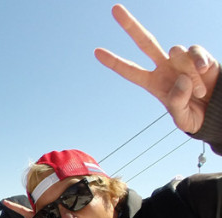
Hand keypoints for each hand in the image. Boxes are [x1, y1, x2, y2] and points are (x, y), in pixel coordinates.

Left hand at [95, 4, 218, 134]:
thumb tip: (179, 79)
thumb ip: (177, 103)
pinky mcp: (199, 56)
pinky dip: (198, 61)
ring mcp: (181, 59)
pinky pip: (194, 51)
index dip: (114, 62)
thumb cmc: (195, 116)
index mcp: (153, 83)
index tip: (96, 51)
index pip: (130, 70)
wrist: (217, 111)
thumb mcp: (183, 119)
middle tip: (114, 8)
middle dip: (130, 26)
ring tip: (199, 92)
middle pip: (145, 42)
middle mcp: (164, 67)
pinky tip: (203, 71)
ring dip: (187, 72)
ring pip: (175, 50)